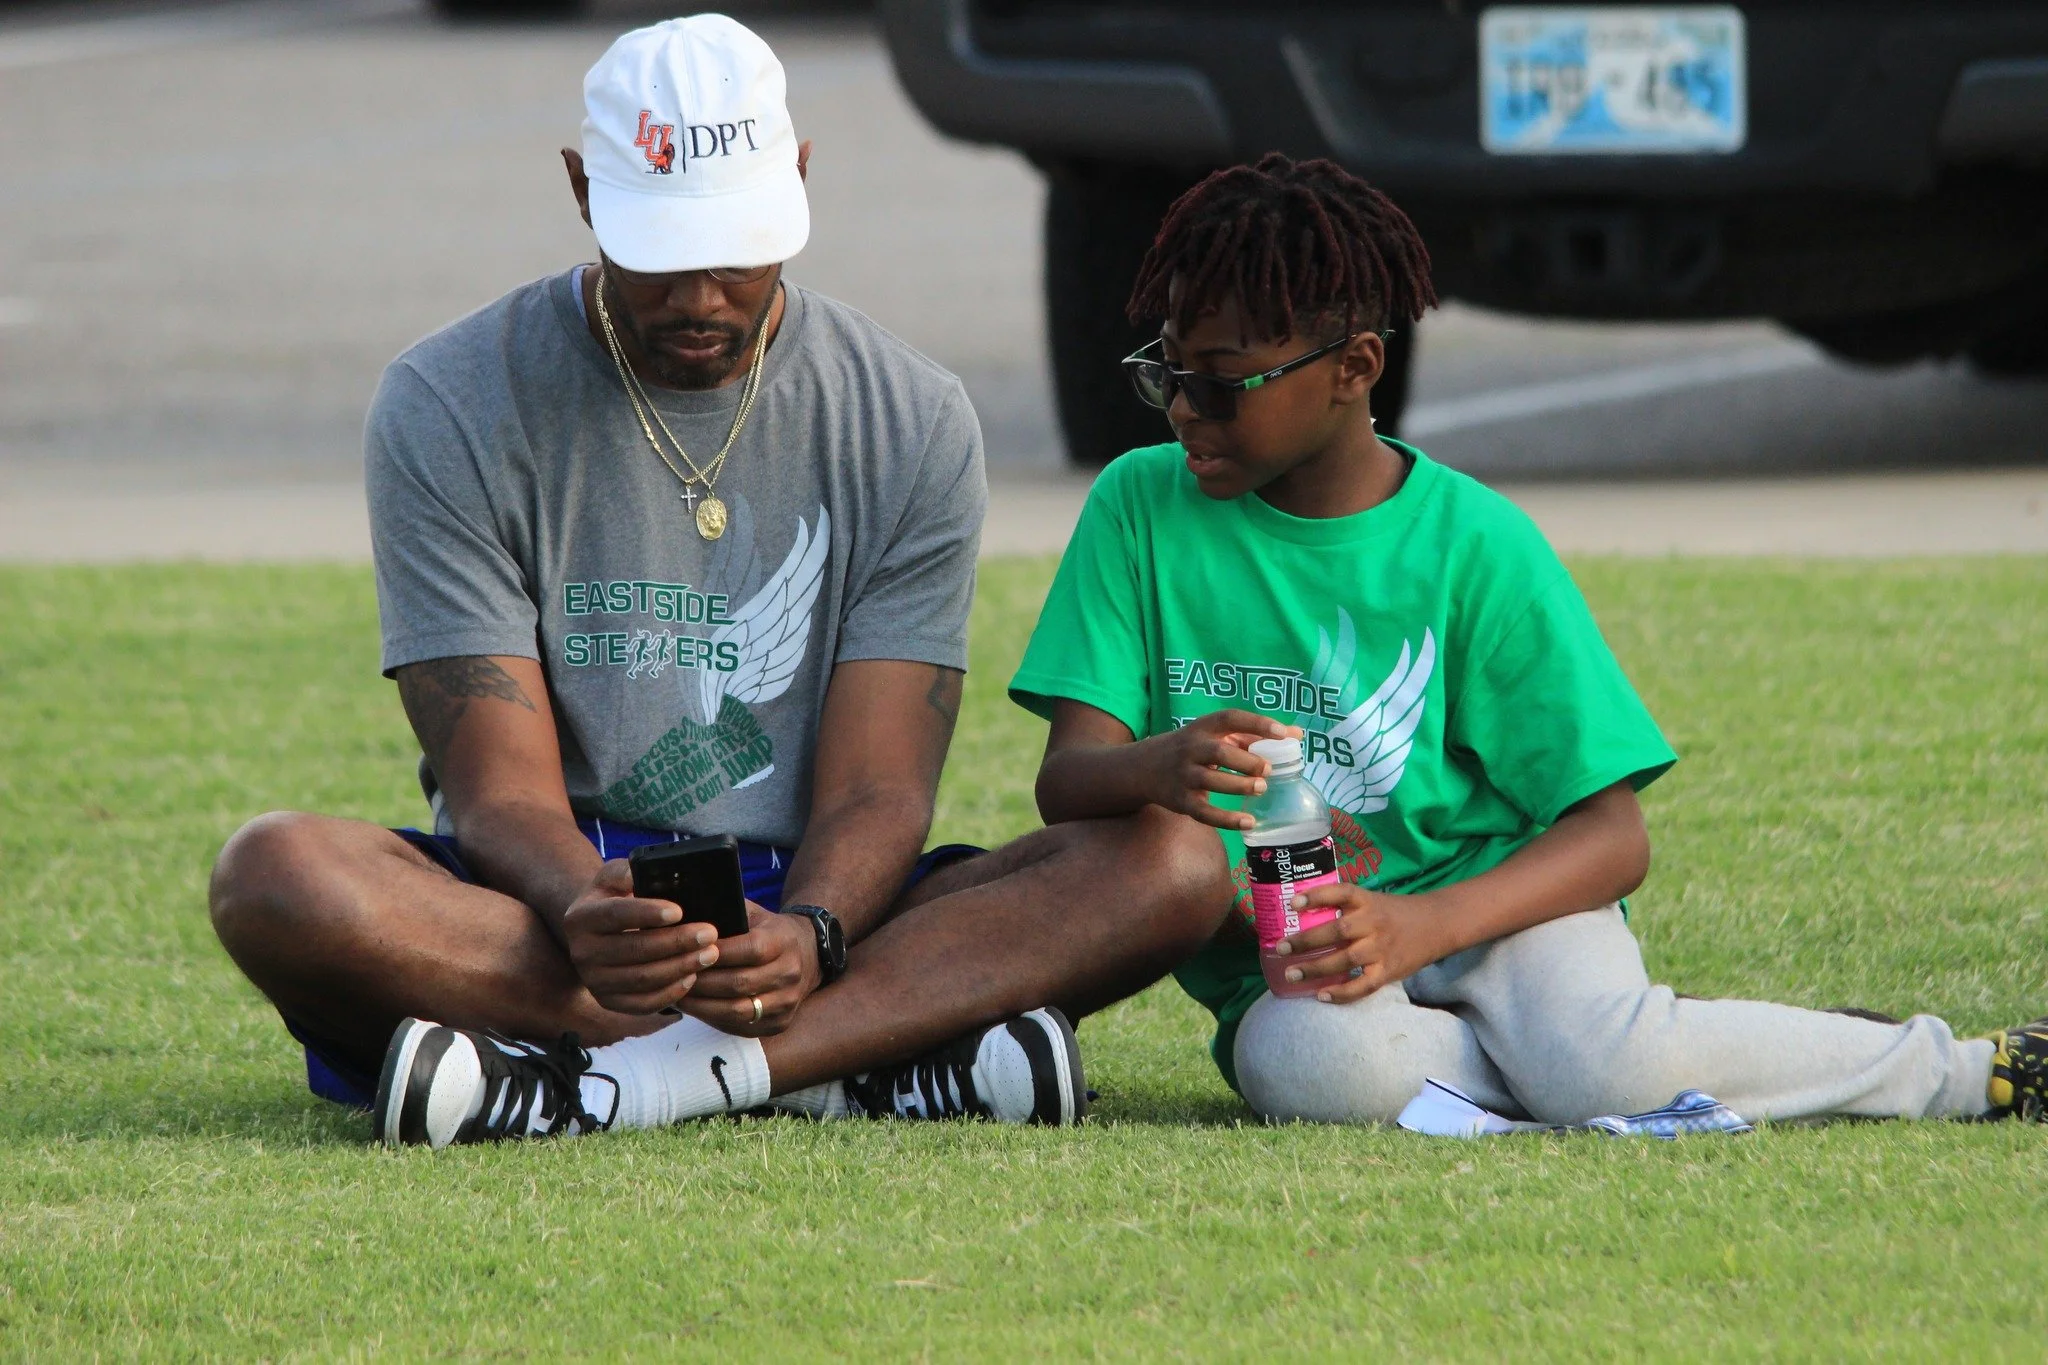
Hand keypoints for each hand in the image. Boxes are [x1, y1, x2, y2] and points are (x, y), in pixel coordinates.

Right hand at [557, 860, 722, 1014]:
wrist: (597, 933)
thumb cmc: (614, 899)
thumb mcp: (613, 877)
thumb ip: (625, 870)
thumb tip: (637, 873)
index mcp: (580, 917)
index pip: (616, 914)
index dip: (647, 913)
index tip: (680, 911)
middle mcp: (582, 952)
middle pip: (634, 950)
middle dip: (676, 942)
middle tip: (710, 933)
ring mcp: (593, 981)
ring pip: (642, 978)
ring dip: (680, 967)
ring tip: (710, 954)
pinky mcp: (608, 1001)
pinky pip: (643, 1003)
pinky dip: (670, 993)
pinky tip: (692, 977)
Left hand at [676, 902, 818, 1035]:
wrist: (806, 955)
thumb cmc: (767, 931)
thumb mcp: (753, 914)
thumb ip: (725, 915)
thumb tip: (683, 918)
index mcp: (783, 941)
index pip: (748, 950)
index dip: (714, 954)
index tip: (684, 952)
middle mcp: (790, 973)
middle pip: (740, 983)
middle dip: (702, 982)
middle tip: (672, 977)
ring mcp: (787, 1002)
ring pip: (738, 1011)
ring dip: (703, 1006)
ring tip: (677, 996)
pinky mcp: (779, 1023)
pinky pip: (740, 1026)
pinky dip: (713, 1019)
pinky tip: (696, 1008)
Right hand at [1130, 710, 1301, 830]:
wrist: (1142, 768)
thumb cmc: (1192, 748)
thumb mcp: (1214, 735)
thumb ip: (1252, 735)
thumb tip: (1298, 735)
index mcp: (1203, 728)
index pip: (1230, 719)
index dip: (1257, 724)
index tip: (1283, 733)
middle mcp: (1190, 749)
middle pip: (1218, 753)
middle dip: (1246, 761)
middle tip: (1268, 769)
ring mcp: (1183, 776)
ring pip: (1210, 781)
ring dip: (1238, 785)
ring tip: (1260, 788)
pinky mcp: (1180, 801)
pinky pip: (1204, 812)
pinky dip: (1226, 819)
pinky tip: (1249, 822)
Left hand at [1274, 884, 1447, 1003]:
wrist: (1437, 925)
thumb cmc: (1395, 913)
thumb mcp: (1372, 901)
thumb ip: (1345, 907)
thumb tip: (1302, 912)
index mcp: (1368, 901)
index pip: (1341, 893)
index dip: (1317, 896)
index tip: (1293, 903)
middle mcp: (1373, 923)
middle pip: (1337, 930)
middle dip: (1306, 940)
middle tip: (1280, 948)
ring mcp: (1382, 949)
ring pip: (1345, 960)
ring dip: (1316, 969)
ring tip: (1291, 975)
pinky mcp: (1389, 971)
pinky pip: (1362, 986)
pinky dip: (1342, 993)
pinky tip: (1321, 996)